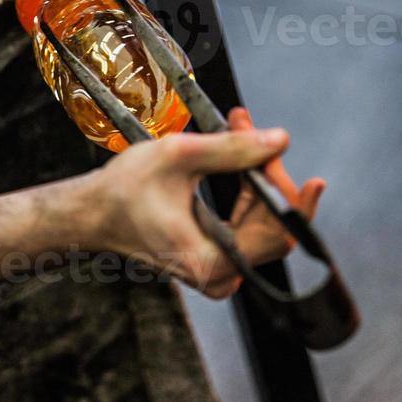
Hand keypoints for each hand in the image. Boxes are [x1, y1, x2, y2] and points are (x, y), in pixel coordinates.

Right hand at [89, 107, 324, 299]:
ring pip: (260, 223)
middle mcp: (221, 275)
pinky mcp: (213, 260)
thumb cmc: (124, 191)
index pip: (277, 232)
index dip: (294, 199)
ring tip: (238, 128)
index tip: (309, 174)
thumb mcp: (179, 157)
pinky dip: (244, 192)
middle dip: (266, 172)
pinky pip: (245, 227)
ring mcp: (218, 271)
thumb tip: (280, 141)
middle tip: (247, 125)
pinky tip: (235, 159)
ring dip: (255, 177)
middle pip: (271, 225)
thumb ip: (234, 149)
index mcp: (213, 260)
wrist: (92, 215)